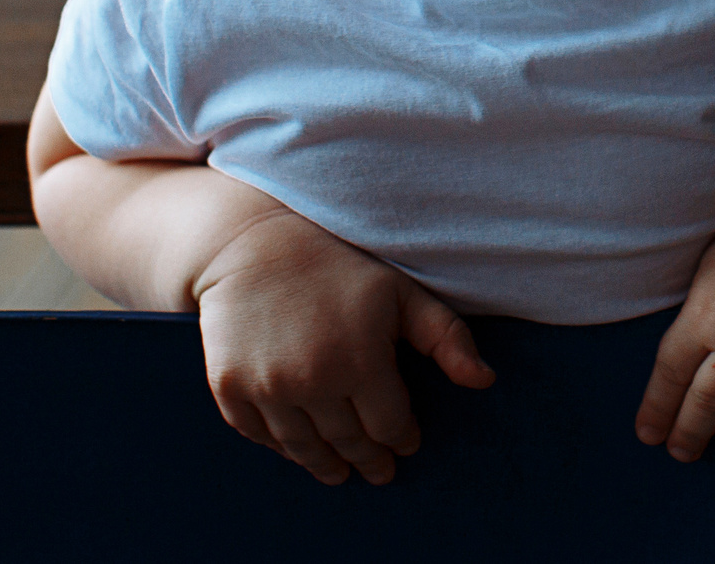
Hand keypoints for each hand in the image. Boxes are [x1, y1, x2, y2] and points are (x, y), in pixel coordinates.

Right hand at [192, 208, 492, 484]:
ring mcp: (266, 387)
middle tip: (378, 471)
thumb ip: (446, 337)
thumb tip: (485, 381)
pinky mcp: (229, 386)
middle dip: (368, 460)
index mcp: (361, 361)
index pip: (390, 426)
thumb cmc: (338, 265)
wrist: (253, 242)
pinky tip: (295, 448)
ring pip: (303, 448)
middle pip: (348, 443)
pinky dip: (280, 447)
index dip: (402, 438)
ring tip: (338, 472)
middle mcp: (312, 382)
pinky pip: (258, 435)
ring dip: (325, 464)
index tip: (407, 443)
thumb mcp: (401, 292)